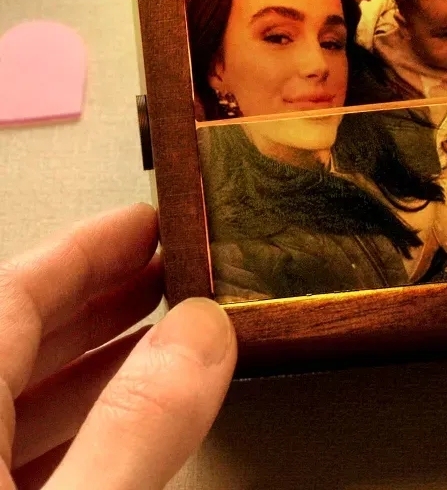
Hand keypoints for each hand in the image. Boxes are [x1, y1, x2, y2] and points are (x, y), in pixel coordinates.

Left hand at [2, 204, 236, 488]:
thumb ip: (132, 425)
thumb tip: (201, 333)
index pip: (14, 292)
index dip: (86, 248)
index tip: (147, 223)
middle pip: (20, 336)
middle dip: (106, 295)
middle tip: (173, 271)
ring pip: (21, 395)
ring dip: (101, 360)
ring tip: (171, 339)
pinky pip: (23, 451)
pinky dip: (84, 424)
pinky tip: (133, 427)